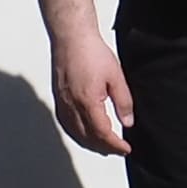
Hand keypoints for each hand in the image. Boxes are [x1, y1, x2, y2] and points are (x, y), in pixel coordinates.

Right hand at [47, 35, 132, 157]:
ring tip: (103, 147)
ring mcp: (63, 103)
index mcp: (87, 101)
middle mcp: (71, 105)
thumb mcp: (116, 77)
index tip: (126, 148)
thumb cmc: (91, 52)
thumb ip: (123, 102)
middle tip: (118, 149)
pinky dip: (76, 134)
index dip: (115, 145)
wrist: (71, 38)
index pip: (102, 133)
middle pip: (87, 137)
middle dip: (104, 147)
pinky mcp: (58, 99)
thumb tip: (128, 122)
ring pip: (75, 133)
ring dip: (89, 144)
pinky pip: (66, 124)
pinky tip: (83, 134)